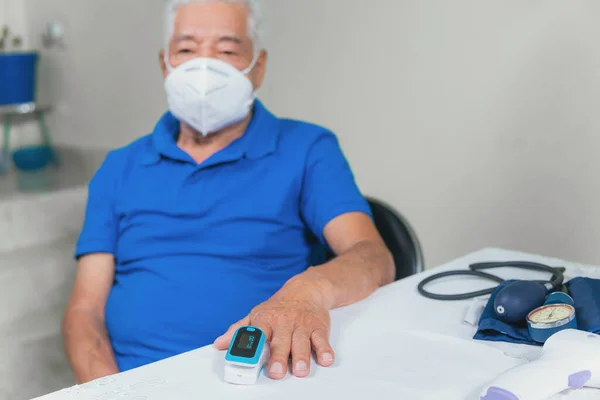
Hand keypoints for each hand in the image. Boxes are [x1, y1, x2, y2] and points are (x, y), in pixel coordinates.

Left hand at [213, 276, 334, 379]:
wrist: (306, 289)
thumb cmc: (278, 307)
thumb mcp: (257, 314)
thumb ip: (239, 330)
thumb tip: (219, 344)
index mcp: (266, 320)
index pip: (258, 332)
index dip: (253, 344)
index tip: (249, 357)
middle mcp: (285, 322)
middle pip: (281, 341)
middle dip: (279, 356)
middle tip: (277, 372)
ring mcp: (302, 325)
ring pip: (302, 341)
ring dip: (302, 356)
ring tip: (300, 370)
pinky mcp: (319, 327)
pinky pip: (322, 339)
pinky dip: (325, 349)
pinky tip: (326, 359)